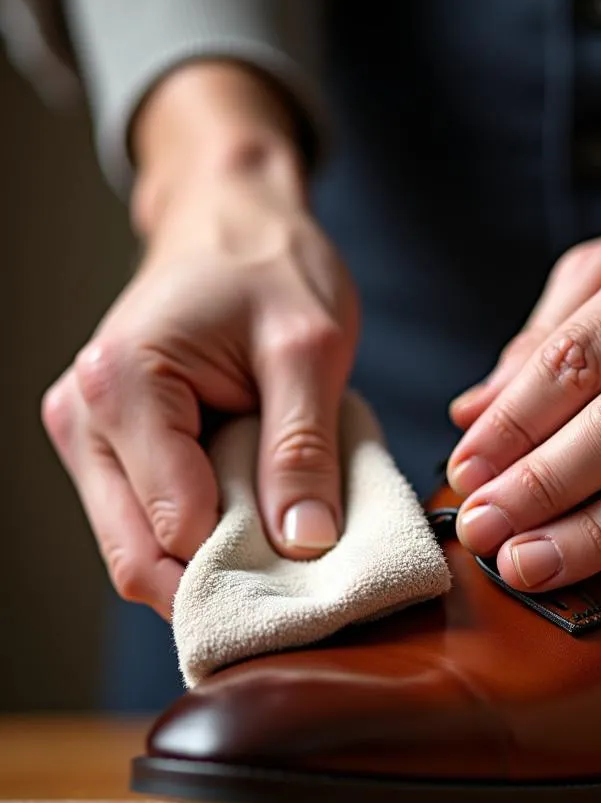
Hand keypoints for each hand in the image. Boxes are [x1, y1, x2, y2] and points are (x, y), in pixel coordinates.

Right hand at [41, 63, 358, 618]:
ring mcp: (88, 435)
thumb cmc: (270, 265)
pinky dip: (207, 532)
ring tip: (284, 537)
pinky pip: (151, 519)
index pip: (172, 529)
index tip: (315, 579)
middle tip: (301, 583)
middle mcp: (82, 419)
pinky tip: (256, 512)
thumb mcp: (309, 348)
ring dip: (215, 559)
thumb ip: (303, 447)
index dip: (248, 566)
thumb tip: (304, 544)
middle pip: (139, 557)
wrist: (232, 218)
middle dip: (222, 581)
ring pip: (142, 548)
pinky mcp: (110, 444)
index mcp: (123, 388)